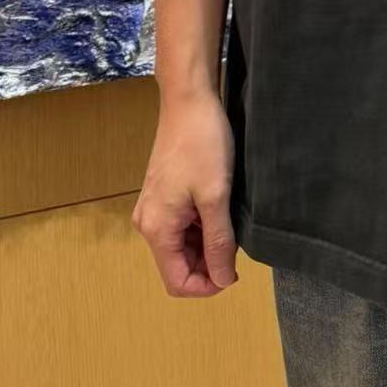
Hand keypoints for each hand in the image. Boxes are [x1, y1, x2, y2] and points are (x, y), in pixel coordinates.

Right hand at [132, 89, 238, 296]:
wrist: (189, 101)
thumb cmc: (202, 144)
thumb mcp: (216, 196)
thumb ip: (219, 241)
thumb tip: (222, 280)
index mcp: (156, 229)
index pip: (177, 282)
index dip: (207, 285)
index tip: (236, 272)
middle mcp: (148, 223)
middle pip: (178, 265)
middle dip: (209, 265)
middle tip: (238, 245)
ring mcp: (154, 208)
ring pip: (181, 246)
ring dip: (207, 245)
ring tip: (232, 224)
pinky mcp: (163, 195)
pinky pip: (182, 226)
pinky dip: (202, 228)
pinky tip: (221, 210)